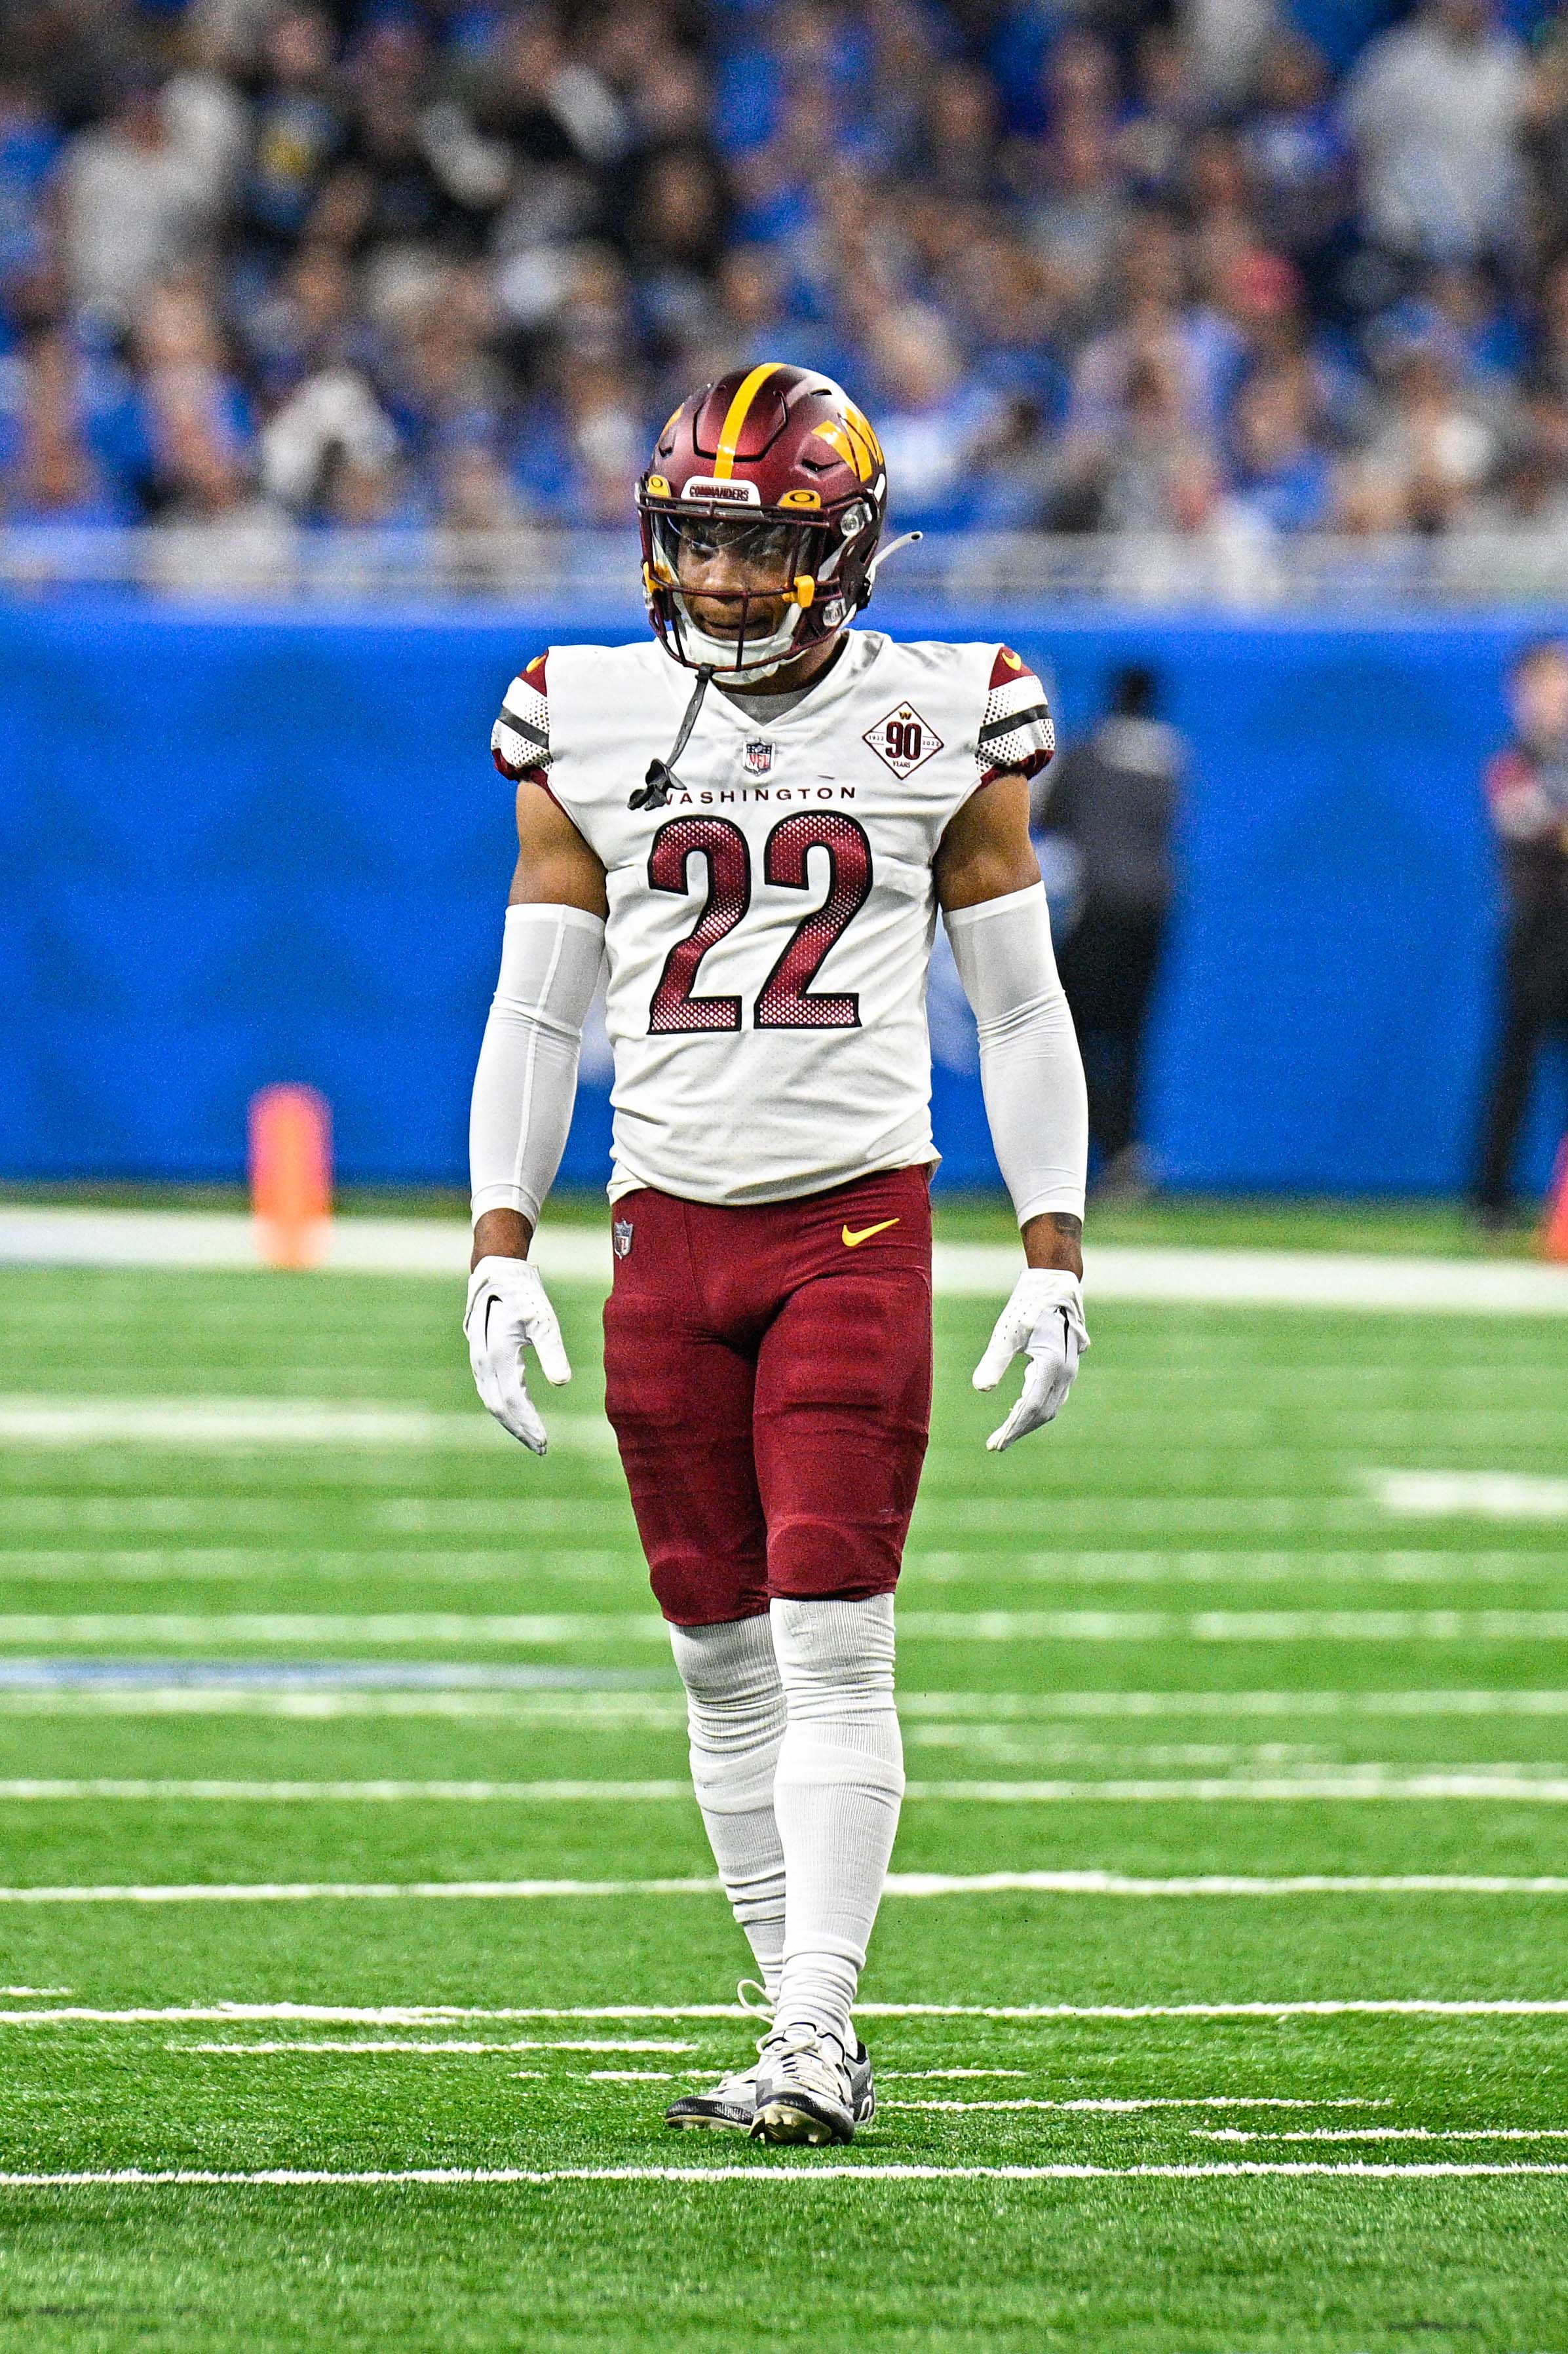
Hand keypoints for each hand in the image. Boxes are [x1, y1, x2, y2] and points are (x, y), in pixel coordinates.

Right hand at [464, 1255, 570, 1453]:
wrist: (496, 1270)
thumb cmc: (524, 1294)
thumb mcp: (543, 1320)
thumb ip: (552, 1352)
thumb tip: (563, 1383)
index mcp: (497, 1355)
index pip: (514, 1401)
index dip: (529, 1423)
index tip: (546, 1442)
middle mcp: (483, 1360)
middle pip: (499, 1406)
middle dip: (520, 1429)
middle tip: (542, 1448)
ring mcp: (478, 1358)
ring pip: (491, 1399)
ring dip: (511, 1420)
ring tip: (532, 1436)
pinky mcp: (480, 1354)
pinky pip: (489, 1388)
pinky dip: (503, 1405)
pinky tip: (518, 1411)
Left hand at [972, 1268, 1088, 1451]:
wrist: (1056, 1281)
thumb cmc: (1028, 1304)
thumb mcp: (1007, 1332)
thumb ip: (994, 1360)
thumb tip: (980, 1389)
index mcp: (1052, 1366)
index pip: (1030, 1408)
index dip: (1012, 1429)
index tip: (994, 1445)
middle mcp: (1066, 1371)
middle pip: (1042, 1412)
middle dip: (1019, 1429)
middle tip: (996, 1444)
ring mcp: (1070, 1368)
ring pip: (1050, 1404)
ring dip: (1029, 1419)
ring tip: (1006, 1430)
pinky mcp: (1067, 1362)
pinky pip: (1053, 1393)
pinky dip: (1037, 1404)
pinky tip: (1021, 1406)